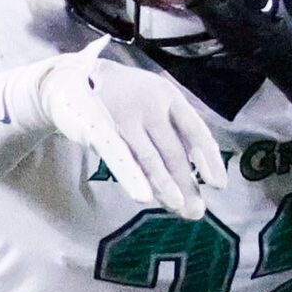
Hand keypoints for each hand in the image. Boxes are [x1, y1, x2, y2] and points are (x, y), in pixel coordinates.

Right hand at [19, 52, 224, 217]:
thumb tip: (202, 175)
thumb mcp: (153, 108)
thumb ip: (173, 135)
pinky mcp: (98, 127)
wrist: (71, 80)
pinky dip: (132, 177)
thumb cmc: (122, 100)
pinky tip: (143, 196)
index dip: (209, 158)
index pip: (196, 130)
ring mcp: (123, 115)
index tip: (219, 185)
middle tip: (197, 211)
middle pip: (174, 150)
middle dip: (187, 183)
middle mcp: (150, 103)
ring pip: (150, 158)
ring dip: (166, 186)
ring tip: (179, 208)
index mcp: (169, 96)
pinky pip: (119, 156)